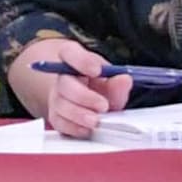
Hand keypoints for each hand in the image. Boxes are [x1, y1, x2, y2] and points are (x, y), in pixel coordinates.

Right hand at [3, 37, 126, 136]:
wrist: (89, 103)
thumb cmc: (100, 89)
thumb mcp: (112, 82)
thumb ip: (118, 83)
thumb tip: (124, 80)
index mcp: (74, 60)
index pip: (69, 52)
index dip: (81, 60)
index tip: (97, 71)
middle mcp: (63, 77)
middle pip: (64, 83)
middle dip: (83, 96)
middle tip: (103, 105)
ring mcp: (57, 97)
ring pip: (60, 104)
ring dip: (79, 114)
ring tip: (96, 121)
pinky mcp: (56, 116)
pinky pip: (59, 122)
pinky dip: (74, 127)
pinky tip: (86, 129)